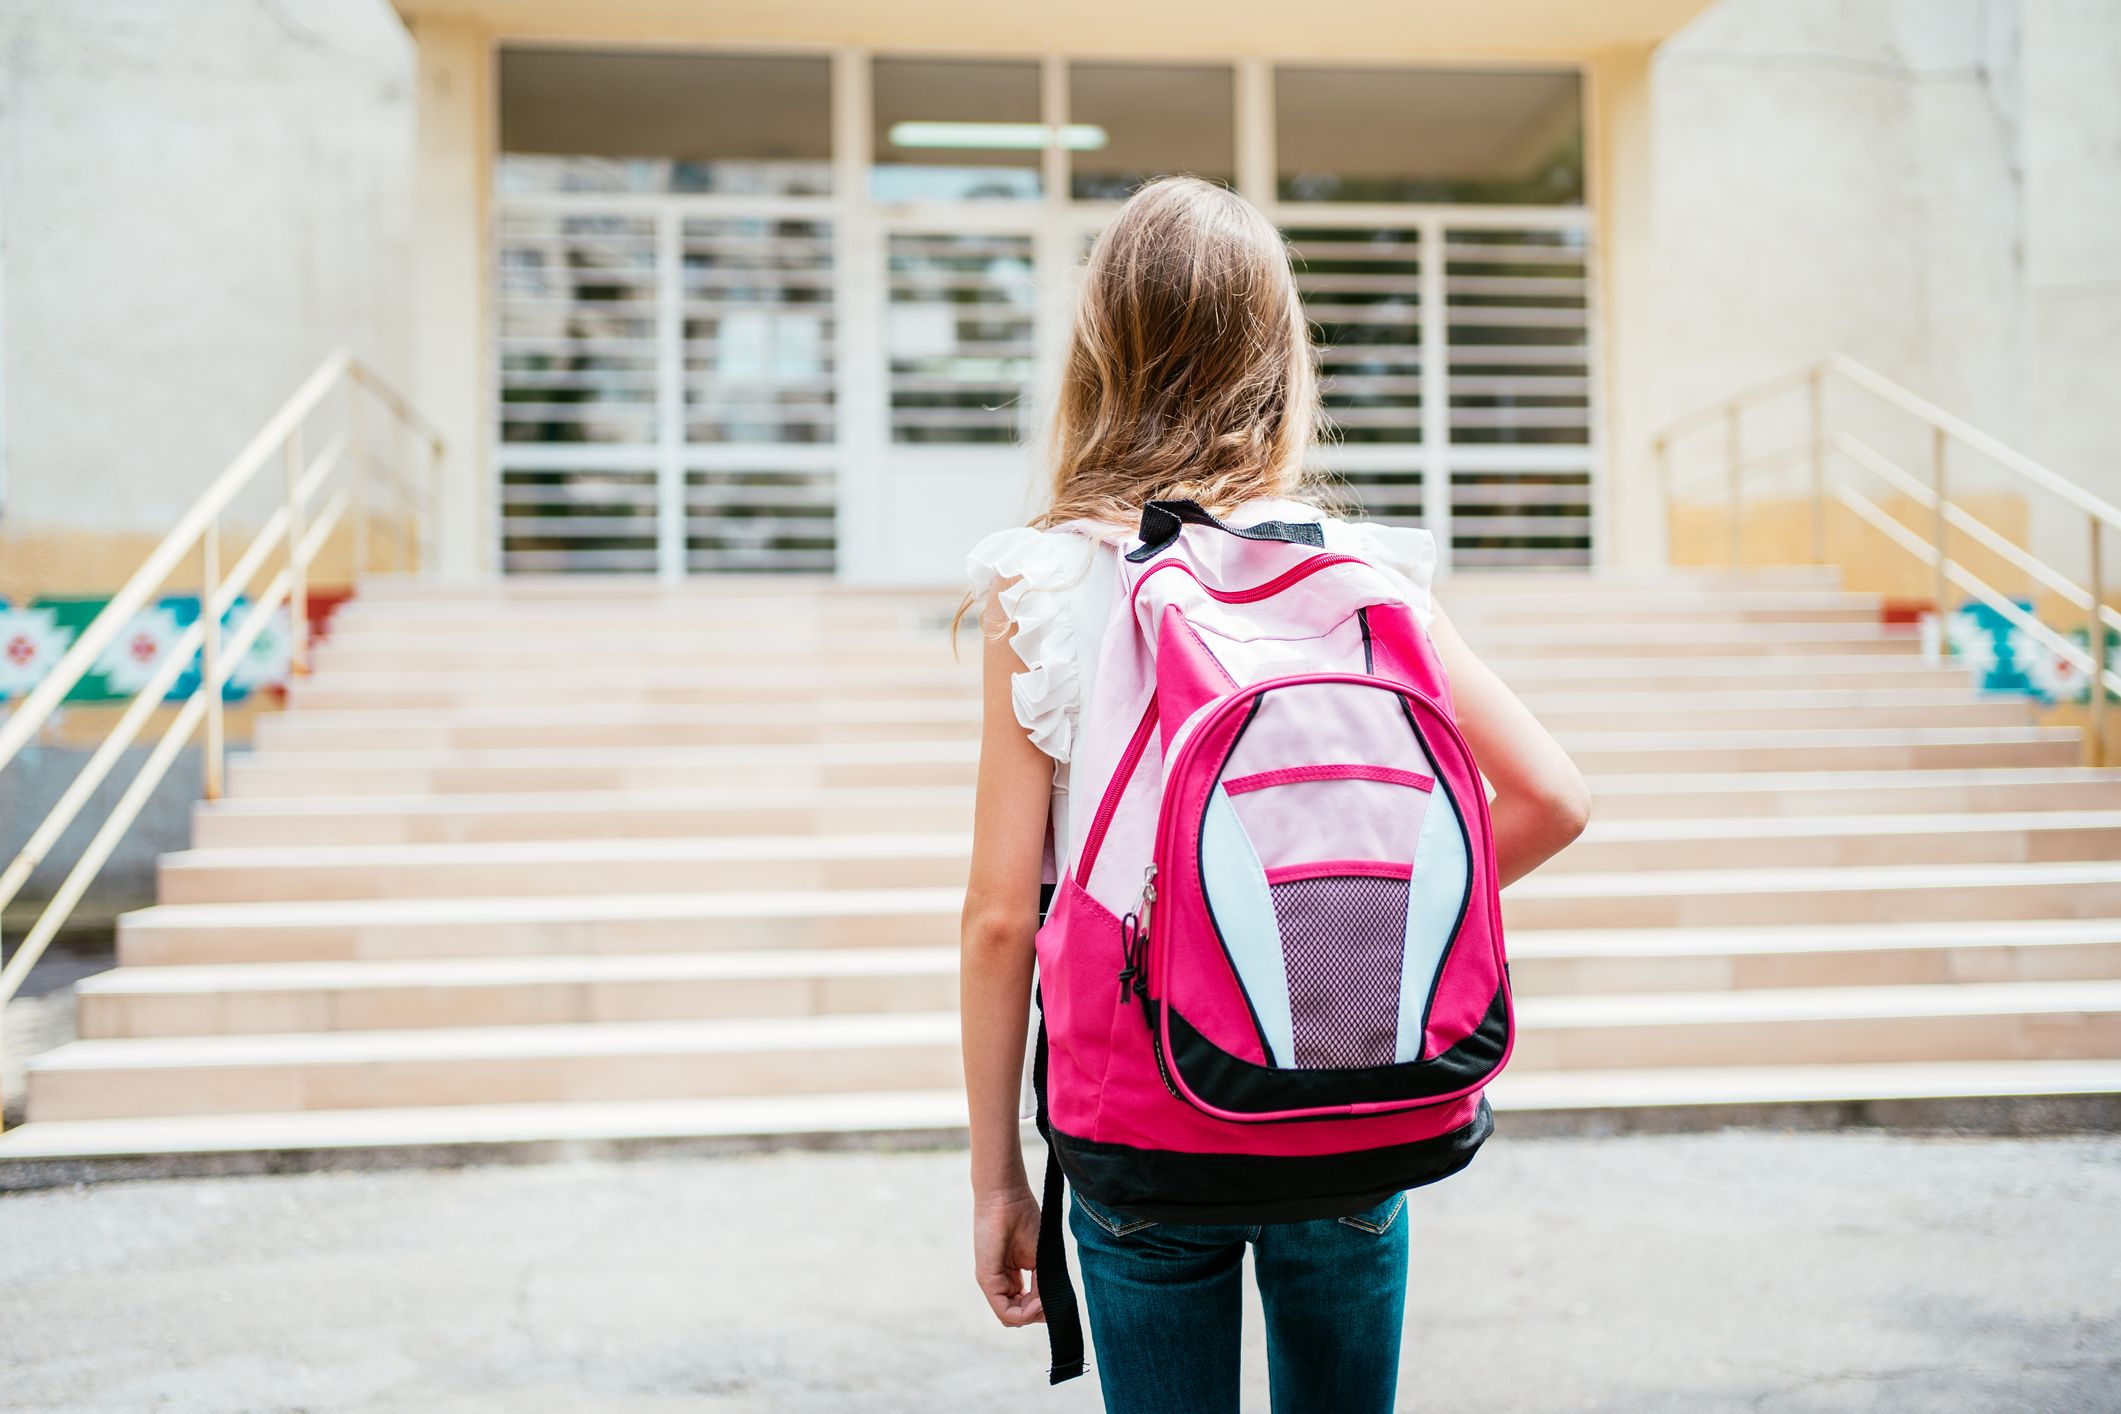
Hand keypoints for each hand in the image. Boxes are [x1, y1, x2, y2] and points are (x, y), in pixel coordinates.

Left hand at [973, 1188, 1044, 1326]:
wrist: (1007, 1197)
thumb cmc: (1024, 1219)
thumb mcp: (1040, 1257)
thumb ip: (1043, 1283)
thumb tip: (1049, 1307)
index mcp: (1011, 1277)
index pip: (1024, 1307)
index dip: (1042, 1308)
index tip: (1055, 1296)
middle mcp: (1000, 1282)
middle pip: (1018, 1316)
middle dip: (1038, 1314)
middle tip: (1050, 1300)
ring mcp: (992, 1282)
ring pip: (1011, 1318)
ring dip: (1032, 1315)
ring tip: (1044, 1301)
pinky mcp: (988, 1279)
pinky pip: (1005, 1311)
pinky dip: (1024, 1313)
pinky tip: (1038, 1302)